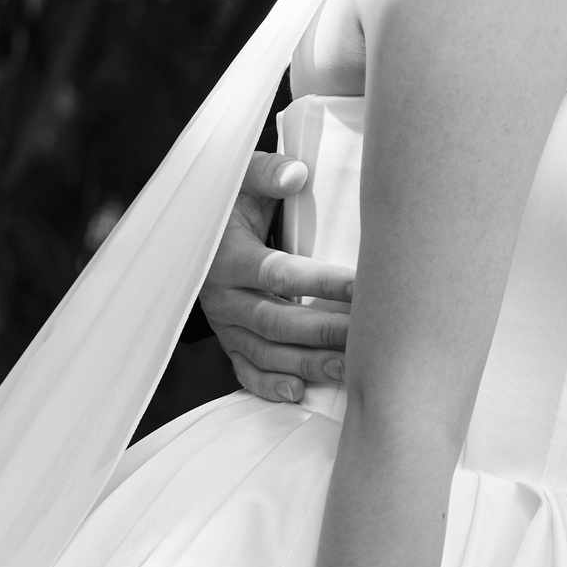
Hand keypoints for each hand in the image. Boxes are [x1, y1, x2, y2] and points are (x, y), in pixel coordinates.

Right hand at [200, 150, 353, 402]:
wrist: (200, 229)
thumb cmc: (234, 202)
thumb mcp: (242, 180)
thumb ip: (268, 173)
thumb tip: (296, 174)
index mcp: (227, 256)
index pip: (278, 273)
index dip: (321, 282)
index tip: (362, 286)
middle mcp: (222, 295)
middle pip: (275, 321)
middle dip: (322, 332)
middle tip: (366, 338)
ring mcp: (224, 323)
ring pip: (264, 352)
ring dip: (305, 364)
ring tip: (347, 372)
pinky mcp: (228, 341)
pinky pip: (245, 371)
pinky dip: (269, 385)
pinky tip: (299, 393)